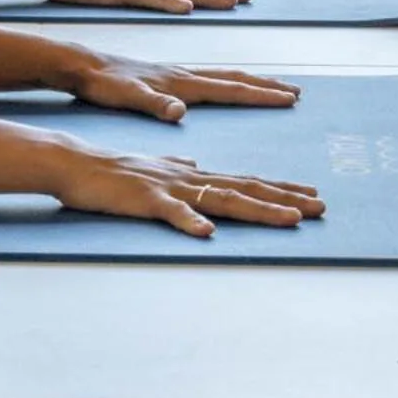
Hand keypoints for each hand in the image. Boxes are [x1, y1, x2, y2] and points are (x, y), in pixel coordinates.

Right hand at [53, 145, 323, 236]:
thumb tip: (195, 166)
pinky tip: (208, 234)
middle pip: (245, 188)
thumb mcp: (152, 169)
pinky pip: (171, 213)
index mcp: (192, 174)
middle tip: (320, 207)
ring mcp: (170, 187)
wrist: (76, 163)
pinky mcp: (146, 198)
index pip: (244, 181)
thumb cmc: (112, 172)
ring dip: (258, 210)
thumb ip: (176, 168)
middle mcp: (189, 177)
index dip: (278, 189)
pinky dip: (190, 222)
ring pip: (222, 199)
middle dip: (285, 199)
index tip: (309, 195)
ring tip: (290, 220)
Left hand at [65, 55, 300, 121]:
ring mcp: (176, 76)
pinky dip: (227, 82)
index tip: (289, 96)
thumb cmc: (103, 84)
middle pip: (234, 79)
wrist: (81, 65)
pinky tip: (229, 89)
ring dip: (252, 81)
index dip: (261, 94)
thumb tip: (180, 110)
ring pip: (223, 76)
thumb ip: (154, 102)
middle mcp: (184, 77)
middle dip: (267, 86)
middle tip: (295, 91)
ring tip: (273, 86)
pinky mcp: (166, 80)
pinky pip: (207, 79)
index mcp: (180, 83)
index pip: (230, 88)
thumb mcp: (126, 96)